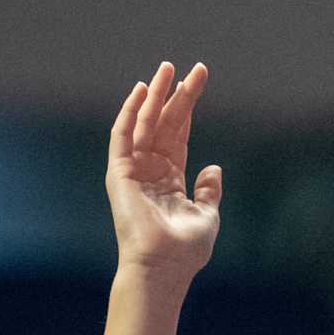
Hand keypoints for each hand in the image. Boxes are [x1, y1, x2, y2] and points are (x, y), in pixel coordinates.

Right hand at [107, 60, 220, 279]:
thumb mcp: (206, 216)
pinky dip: (130, 112)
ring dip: (155, 96)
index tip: (198, 80)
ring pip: (144, 123)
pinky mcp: (119, 173)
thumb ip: (209, 191)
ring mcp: (133, 171)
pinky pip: (122, 135)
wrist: (163, 267)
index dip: (188, 107)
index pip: (179, 134)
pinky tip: (142, 90)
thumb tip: (214, 168)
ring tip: (167, 69)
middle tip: (191, 68)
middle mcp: (150, 171)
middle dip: (176, 95)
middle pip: (164, 123)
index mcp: (170, 180)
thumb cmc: (184, 251)